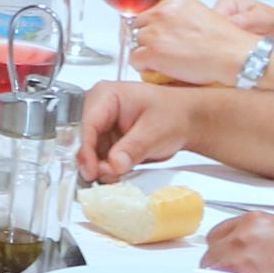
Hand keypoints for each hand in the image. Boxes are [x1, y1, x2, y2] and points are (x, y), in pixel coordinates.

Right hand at [76, 77, 198, 181]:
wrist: (188, 121)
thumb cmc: (174, 114)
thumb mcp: (154, 131)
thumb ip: (133, 148)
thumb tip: (114, 164)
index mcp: (105, 96)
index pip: (88, 125)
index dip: (87, 151)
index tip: (91, 171)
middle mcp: (98, 110)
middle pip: (85, 142)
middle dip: (95, 163)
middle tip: (109, 176)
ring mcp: (102, 127)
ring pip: (91, 155)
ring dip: (101, 169)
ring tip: (118, 176)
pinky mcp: (107, 142)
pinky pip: (100, 160)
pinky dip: (108, 170)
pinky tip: (119, 174)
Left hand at [125, 0, 273, 86]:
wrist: (233, 55)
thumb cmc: (223, 40)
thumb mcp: (198, 13)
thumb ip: (176, 13)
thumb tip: (161, 23)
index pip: (145, 6)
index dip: (147, 21)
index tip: (151, 29)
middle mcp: (161, 12)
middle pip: (136, 23)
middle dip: (144, 36)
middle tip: (158, 47)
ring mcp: (155, 32)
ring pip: (133, 41)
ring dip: (144, 51)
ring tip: (161, 59)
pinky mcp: (153, 52)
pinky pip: (134, 59)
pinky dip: (143, 66)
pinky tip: (157, 68)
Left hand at [198, 212, 273, 272]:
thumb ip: (257, 232)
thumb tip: (243, 242)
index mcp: (253, 221)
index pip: (219, 231)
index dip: (222, 245)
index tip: (226, 253)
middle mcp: (241, 236)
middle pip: (211, 250)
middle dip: (219, 260)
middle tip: (231, 272)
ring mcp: (237, 259)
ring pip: (211, 268)